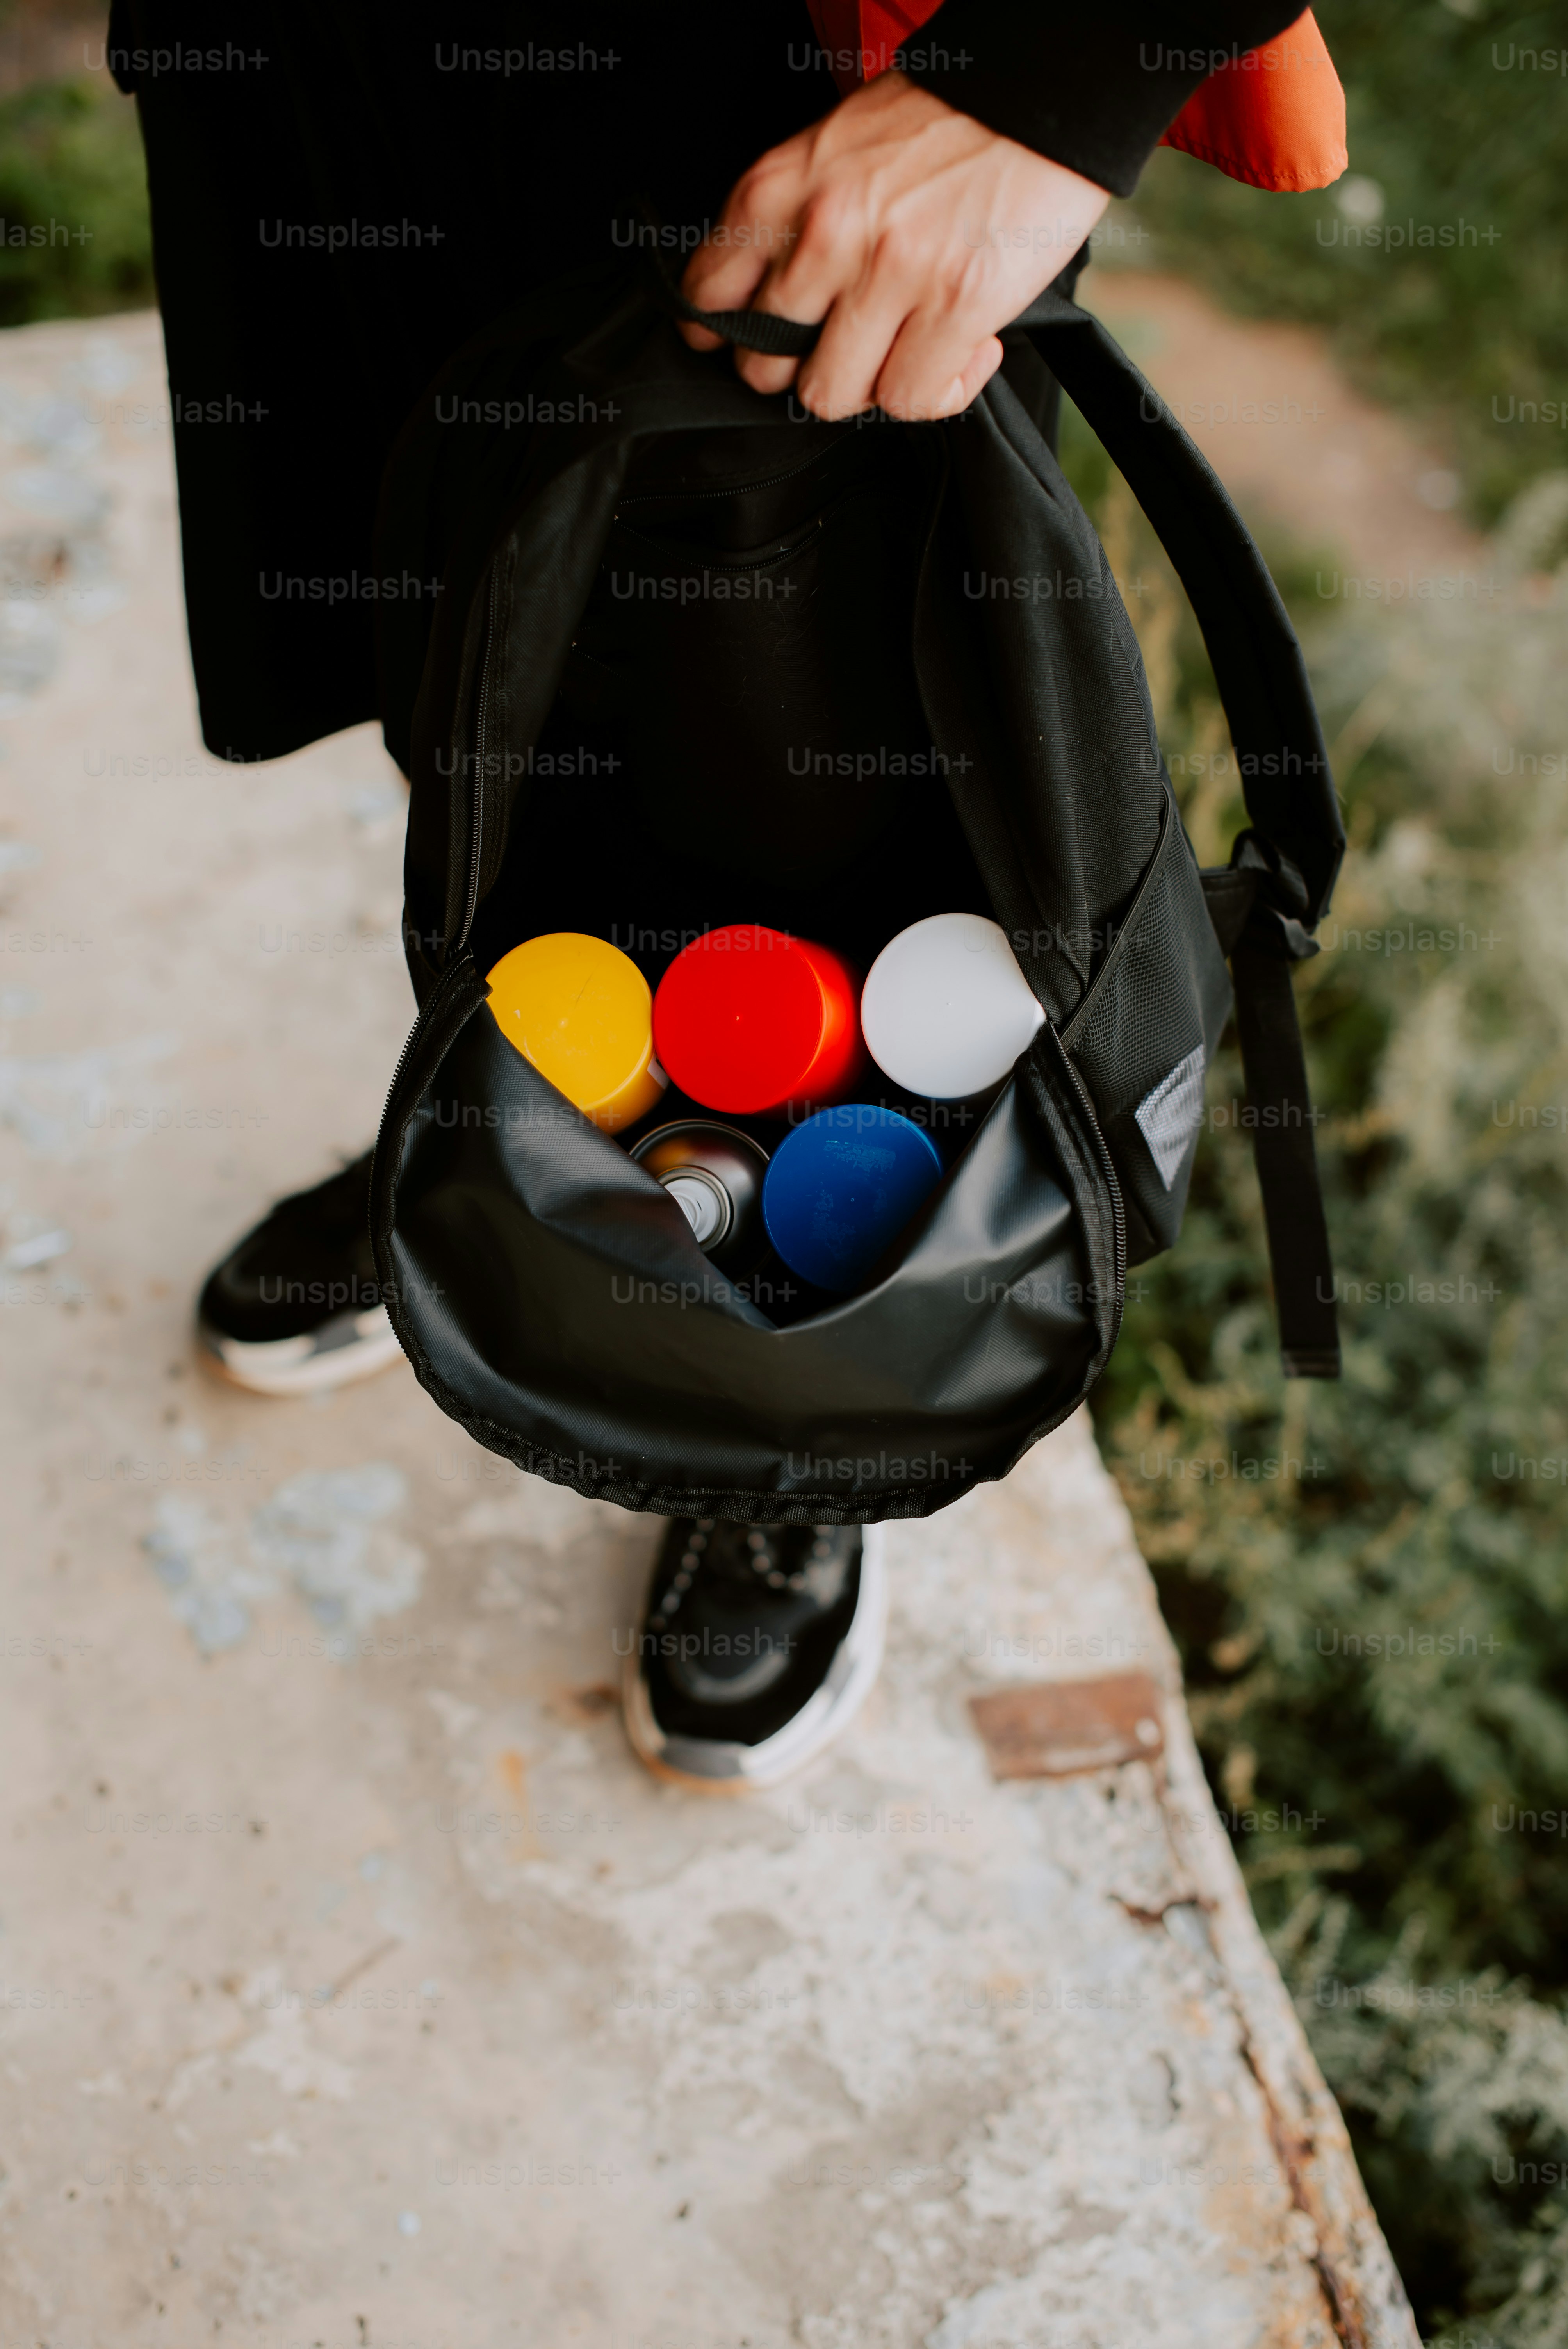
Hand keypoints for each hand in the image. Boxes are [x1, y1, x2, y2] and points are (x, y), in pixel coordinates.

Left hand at [678, 71, 1108, 421]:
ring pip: (832, 394)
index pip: (709, 297)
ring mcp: (888, 272)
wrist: (1039, 95)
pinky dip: (939, 391)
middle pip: (766, 366)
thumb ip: (793, 220)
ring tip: (909, 348)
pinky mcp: (953, 305)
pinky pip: (912, 400)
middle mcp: (824, 232)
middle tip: (846, 348)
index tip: (746, 342)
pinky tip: (964, 351)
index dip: (725, 334)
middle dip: (803, 368)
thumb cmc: (943, 124)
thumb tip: (772, 300)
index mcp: (782, 189)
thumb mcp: (836, 153)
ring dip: (871, 385)